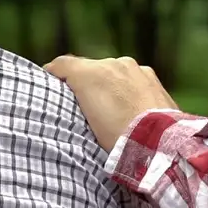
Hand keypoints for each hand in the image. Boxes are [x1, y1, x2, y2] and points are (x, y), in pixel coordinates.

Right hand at [44, 55, 178, 148]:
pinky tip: (130, 109)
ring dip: (108, 85)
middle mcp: (114, 63)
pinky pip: (133, 80)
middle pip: (89, 69)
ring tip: (109, 109)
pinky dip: (127, 90)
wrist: (160, 144)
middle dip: (84, 82)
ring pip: (113, 73)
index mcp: (92, 72)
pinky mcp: (153, 79)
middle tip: (81, 105)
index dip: (53, 74)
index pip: (62, 64)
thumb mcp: (84, 124)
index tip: (48, 86)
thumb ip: (71, 101)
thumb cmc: (118, 137)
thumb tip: (63, 92)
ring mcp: (136, 70)